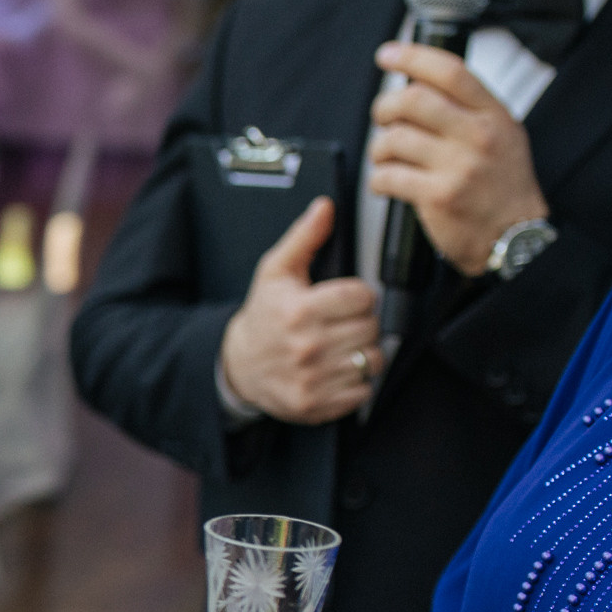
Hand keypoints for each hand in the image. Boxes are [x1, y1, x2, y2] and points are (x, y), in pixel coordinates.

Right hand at [218, 197, 383, 424]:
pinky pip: (363, 391)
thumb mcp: (276, 271)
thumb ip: (305, 237)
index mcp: (299, 310)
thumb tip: (325, 207)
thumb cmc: (263, 316)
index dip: (358, 295)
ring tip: (342, 346)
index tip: (343, 299)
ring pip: (372, 360)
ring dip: (363, 352)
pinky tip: (337, 370)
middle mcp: (307, 346)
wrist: (238, 365)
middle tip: (341, 323)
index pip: (362, 297)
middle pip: (371, 328)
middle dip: (361, 323)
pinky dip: (356, 382)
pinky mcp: (316, 404)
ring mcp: (312, 378)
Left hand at [369, 43, 547, 277]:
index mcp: (493, 116)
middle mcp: (478, 136)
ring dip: (379, 149)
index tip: (387, 54)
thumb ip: (467, 109)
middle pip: (413, 100)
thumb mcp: (502, 136)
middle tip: (382, 118)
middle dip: (384, 107)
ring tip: (386, 158)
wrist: (515, 238)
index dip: (412, 57)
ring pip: (394, 139)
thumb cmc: (502, 188)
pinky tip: (388, 183)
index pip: (450, 72)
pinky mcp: (438, 196)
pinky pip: (388, 176)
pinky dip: (379, 179)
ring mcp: (458, 167)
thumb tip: (417, 84)